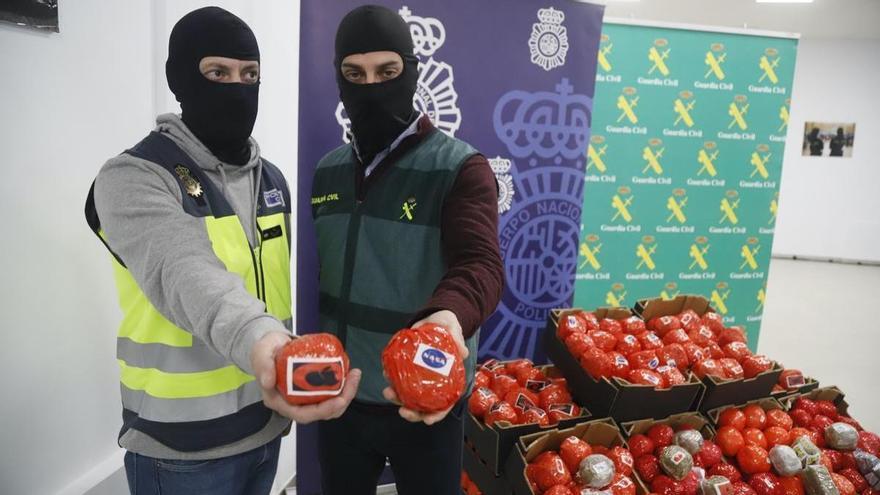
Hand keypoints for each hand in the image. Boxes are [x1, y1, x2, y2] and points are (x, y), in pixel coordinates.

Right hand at [250, 331, 360, 423]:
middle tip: (353, 381)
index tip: (338, 400)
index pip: (303, 414)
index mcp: (279, 401)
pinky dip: (343, 385)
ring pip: (329, 404)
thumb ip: (263, 365)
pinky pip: (331, 392)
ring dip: (346, 393)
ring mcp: (305, 396)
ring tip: (355, 375)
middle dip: (341, 401)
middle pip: (321, 412)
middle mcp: (293, 403)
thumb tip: (267, 381)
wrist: (272, 344)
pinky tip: (350, 372)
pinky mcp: (313, 388)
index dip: (322, 411)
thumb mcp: (261, 353)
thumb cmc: (265, 350)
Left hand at [383, 310, 467, 424]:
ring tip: (388, 393)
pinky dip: (393, 381)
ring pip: (410, 397)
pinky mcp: (410, 370)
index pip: (446, 404)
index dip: (438, 415)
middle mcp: (435, 384)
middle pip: (425, 406)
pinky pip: (401, 380)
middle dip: (413, 413)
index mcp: (450, 381)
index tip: (428, 420)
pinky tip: (386, 376)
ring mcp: (421, 379)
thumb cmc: (449, 328)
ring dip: (398, 399)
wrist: (437, 319)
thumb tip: (463, 352)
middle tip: (402, 410)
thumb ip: (457, 339)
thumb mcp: (454, 330)